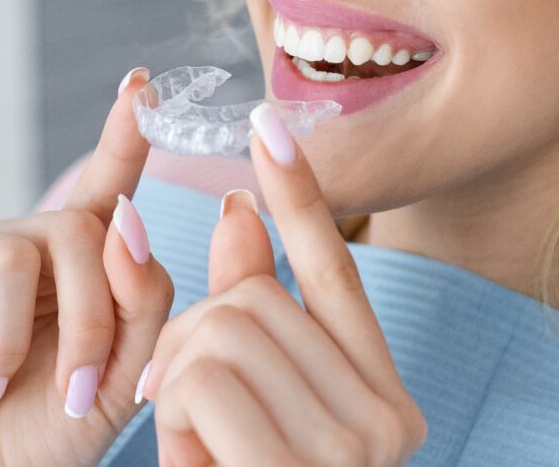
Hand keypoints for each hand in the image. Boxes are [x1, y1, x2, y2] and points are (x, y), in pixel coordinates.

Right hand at [0, 68, 173, 465]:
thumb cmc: (53, 428)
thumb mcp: (125, 374)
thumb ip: (144, 300)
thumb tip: (127, 218)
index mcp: (84, 264)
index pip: (109, 186)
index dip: (124, 134)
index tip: (143, 82)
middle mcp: (27, 244)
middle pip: (81, 233)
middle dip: (90, 322)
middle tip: (78, 393)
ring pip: (15, 256)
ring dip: (18, 345)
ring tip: (0, 391)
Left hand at [141, 103, 427, 465]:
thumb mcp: (248, 408)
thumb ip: (248, 317)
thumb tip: (238, 205)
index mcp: (385, 400)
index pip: (336, 275)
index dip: (298, 197)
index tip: (268, 126)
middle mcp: (387, 420)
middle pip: (255, 298)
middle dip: (192, 339)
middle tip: (185, 407)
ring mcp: (351, 446)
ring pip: (223, 327)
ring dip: (177, 382)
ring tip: (197, 448)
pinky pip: (201, 379)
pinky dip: (171, 415)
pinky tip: (195, 460)